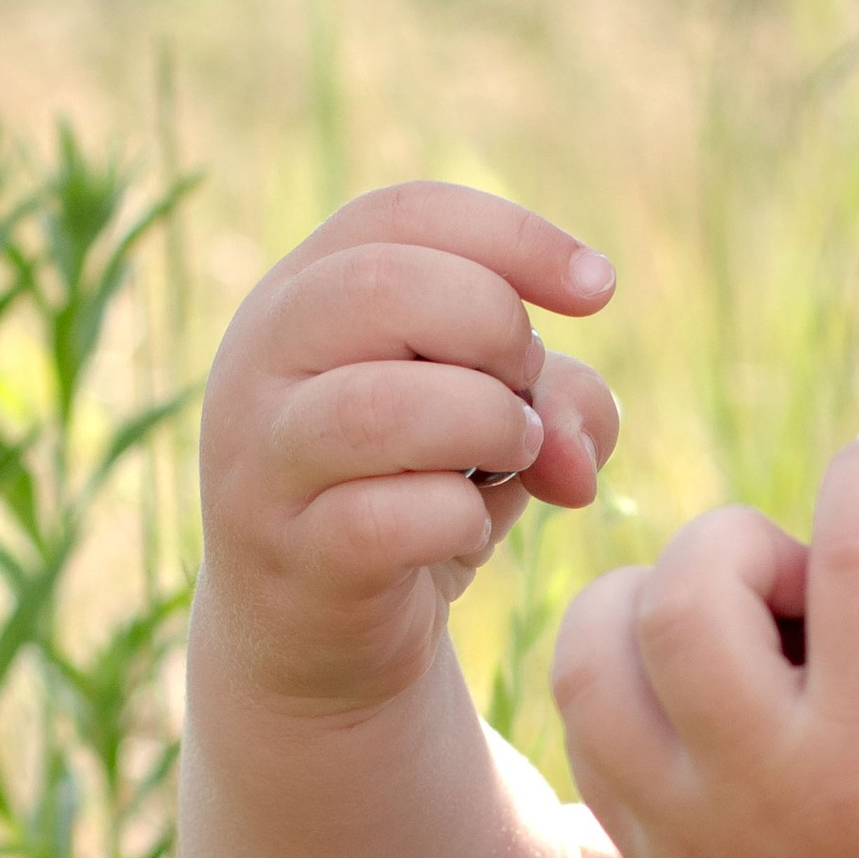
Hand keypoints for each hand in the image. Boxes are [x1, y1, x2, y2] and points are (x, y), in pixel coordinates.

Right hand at [196, 182, 620, 717]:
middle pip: (385, 284)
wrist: (328, 644)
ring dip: (487, 424)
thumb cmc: (415, 499)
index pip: (402, 213)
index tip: (599, 292)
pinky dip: (459, 518)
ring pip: (380, 404)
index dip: (515, 237)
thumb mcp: (499, 428)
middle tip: (525, 396)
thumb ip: (558, 400)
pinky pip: (386, 519)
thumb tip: (568, 447)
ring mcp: (260, 460)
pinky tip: (466, 529)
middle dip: (497, 331)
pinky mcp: (288, 556)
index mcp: (302, 293)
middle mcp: (259, 360)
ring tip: (513, 458)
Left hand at [551, 427, 858, 857]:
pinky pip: (587, 718)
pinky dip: (628, 665)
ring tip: (743, 625)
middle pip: (694, 589)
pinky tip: (711, 681)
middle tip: (817, 581)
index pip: (856, 551)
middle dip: (753, 538)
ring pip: (599, 648)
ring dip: (660, 593)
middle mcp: (776, 792)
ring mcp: (694, 834)